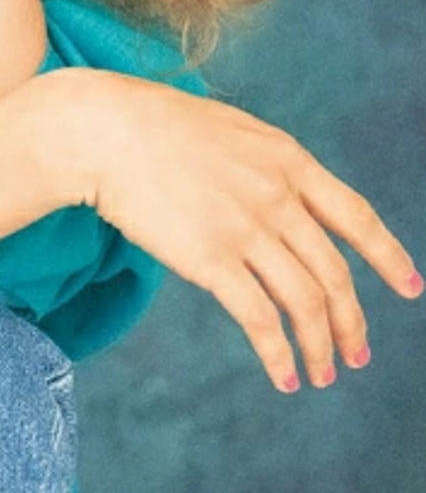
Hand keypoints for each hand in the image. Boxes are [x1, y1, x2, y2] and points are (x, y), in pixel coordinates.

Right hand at [54, 68, 421, 392]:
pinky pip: (259, 318)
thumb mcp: (228, 130)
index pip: (355, 216)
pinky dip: (277, 353)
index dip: (387, 256)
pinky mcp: (209, 258)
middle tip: (358, 354)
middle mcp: (277, 196)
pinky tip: (283, 376)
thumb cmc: (151, 125)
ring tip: (324, 374)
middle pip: (334, 271)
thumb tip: (277, 190)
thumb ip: (262, 163)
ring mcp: (246, 228)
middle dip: (352, 321)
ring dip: (320, 345)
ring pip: (305, 301)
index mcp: (287, 160)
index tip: (408, 287)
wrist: (105, 132)